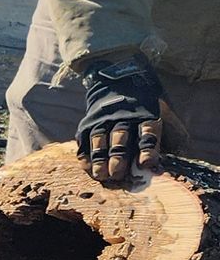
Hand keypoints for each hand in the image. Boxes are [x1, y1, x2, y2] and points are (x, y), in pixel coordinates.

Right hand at [76, 59, 163, 187]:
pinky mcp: (87, 125)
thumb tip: (174, 166)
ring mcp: (103, 120)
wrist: (118, 84)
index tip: (146, 164)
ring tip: (100, 175)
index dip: (147, 148)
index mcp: (147, 116)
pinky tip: (88, 168)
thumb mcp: (166, 119)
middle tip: (117, 174)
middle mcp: (123, 117)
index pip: (148, 132)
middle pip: (120, 137)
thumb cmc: (147, 113)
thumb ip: (173, 140)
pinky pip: (84, 141)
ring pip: (100, 139)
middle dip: (118, 156)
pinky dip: (85, 155)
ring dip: (100, 158)